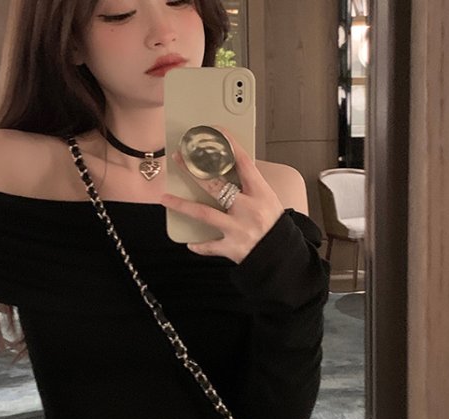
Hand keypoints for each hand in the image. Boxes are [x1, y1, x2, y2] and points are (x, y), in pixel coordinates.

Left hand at [160, 127, 284, 263]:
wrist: (283, 257)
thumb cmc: (276, 228)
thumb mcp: (270, 201)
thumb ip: (252, 188)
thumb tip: (232, 171)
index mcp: (261, 194)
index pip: (244, 162)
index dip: (229, 144)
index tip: (215, 132)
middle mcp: (248, 209)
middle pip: (216, 185)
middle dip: (194, 171)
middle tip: (179, 159)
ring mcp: (238, 229)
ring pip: (204, 214)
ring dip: (182, 205)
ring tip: (165, 198)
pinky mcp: (232, 248)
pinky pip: (210, 246)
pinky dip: (199, 245)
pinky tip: (189, 243)